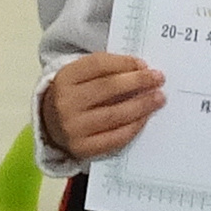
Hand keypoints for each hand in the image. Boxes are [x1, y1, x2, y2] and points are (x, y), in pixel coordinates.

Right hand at [38, 50, 164, 162]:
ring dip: (141, 105)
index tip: (144, 64)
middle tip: (158, 79)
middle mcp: (66, 102)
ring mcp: (73, 127)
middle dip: (138, 82)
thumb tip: (141, 70)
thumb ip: (106, 70)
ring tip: (158, 98)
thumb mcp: (81, 77)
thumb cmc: (76, 96)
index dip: (124, 63)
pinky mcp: (82, 148)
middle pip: (108, 87)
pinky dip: (134, 126)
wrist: (52, 125)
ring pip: (114, 114)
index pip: (98, 64)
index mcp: (64, 77)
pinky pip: (115, 137)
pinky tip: (145, 118)